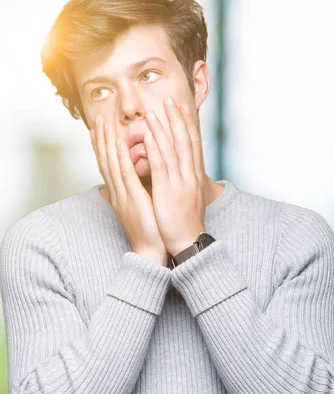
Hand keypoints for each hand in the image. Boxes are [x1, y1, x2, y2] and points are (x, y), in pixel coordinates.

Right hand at [90, 115, 168, 266]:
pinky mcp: (133, 199)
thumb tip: (135, 183)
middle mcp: (118, 192)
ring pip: (112, 163)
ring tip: (104, 123)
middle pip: (106, 161)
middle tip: (98, 119)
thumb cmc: (150, 230)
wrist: (151, 251)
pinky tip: (119, 143)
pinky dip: (120, 158)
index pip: (109, 166)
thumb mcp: (141, 208)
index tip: (99, 130)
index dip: (103, 147)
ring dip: (107, 142)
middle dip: (101, 139)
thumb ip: (136, 193)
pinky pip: (125, 175)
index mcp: (121, 194)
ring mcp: (123, 195)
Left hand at [143, 97, 206, 255]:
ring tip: (154, 109)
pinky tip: (149, 132)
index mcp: (193, 176)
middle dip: (177, 119)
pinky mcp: (168, 190)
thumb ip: (181, 180)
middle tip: (170, 99)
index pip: (192, 144)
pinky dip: (155, 146)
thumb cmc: (184, 222)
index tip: (183, 108)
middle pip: (184, 141)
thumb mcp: (186, 196)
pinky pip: (161, 164)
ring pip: (171, 148)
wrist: (187, 241)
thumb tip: (177, 170)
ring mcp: (180, 181)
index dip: (187, 125)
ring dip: (163, 127)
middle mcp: (189, 175)